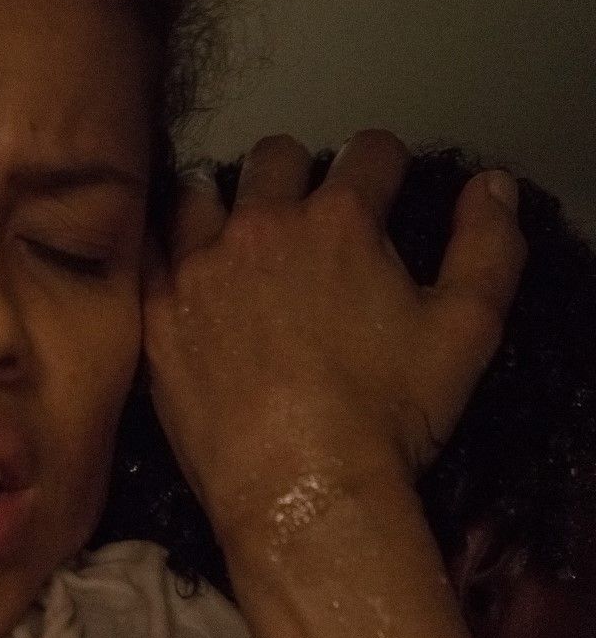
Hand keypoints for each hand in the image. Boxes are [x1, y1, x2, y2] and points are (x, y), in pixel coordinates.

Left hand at [144, 130, 525, 540]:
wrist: (301, 486)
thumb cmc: (390, 414)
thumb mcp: (468, 329)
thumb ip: (489, 246)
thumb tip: (490, 186)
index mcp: (341, 220)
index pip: (368, 152)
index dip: (384, 165)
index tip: (383, 185)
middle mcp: (262, 227)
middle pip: (275, 158)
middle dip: (298, 171)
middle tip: (306, 210)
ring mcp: (199, 266)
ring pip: (201, 194)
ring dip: (223, 201)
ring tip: (235, 232)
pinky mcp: (157, 310)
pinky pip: (148, 252)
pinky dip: (167, 250)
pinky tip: (182, 270)